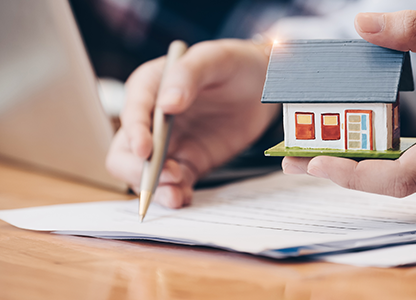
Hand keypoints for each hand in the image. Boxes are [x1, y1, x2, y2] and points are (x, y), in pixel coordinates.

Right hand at [106, 39, 279, 207]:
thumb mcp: (213, 59)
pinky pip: (175, 183)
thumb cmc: (234, 64)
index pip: (132, 114)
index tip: (146, 150)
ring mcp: (170, 144)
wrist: (262, 85)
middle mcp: (152, 120)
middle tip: (166, 177)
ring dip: (156, 188)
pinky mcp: (190, 161)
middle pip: (126, 152)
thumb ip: (187, 76)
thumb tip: (166, 105)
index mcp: (150, 88)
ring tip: (176, 196)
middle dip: (139, 170)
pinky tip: (184, 197)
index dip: (134, 133)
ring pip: (147, 174)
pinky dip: (175, 193)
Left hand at [283, 10, 415, 196]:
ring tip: (313, 154)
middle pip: (389, 184)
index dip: (354, 175)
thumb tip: (365, 23)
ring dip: (356, 170)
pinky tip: (354, 151)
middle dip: (340, 171)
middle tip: (294, 157)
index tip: (314, 162)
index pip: (400, 178)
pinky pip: (411, 176)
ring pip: (399, 183)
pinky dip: (379, 165)